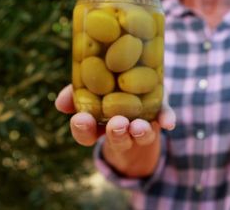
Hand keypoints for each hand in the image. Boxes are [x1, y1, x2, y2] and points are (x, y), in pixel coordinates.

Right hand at [54, 84, 174, 149]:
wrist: (134, 93)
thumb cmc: (105, 91)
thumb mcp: (89, 89)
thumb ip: (76, 93)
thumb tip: (60, 102)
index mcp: (99, 124)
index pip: (86, 135)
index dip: (83, 131)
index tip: (81, 119)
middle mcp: (122, 130)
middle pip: (116, 139)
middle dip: (116, 133)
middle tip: (116, 123)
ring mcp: (141, 127)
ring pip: (141, 136)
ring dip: (139, 132)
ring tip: (138, 125)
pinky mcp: (159, 116)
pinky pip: (163, 119)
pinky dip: (166, 119)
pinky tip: (168, 122)